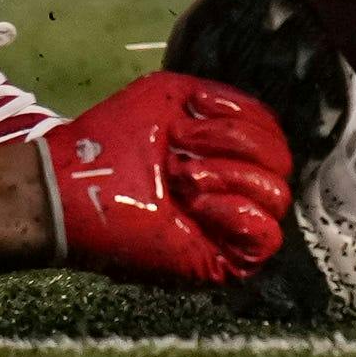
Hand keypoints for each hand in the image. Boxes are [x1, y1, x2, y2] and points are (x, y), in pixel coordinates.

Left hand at [42, 72, 292, 288]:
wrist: (74, 186)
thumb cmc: (112, 141)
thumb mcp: (173, 95)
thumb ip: (223, 98)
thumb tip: (264, 122)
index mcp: (225, 152)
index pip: (273, 133)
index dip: (241, 120)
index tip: (189, 123)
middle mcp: (234, 188)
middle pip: (281, 161)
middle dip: (233, 146)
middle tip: (181, 155)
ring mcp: (228, 227)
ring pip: (276, 195)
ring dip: (230, 177)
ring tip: (183, 180)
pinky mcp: (219, 261)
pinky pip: (267, 239)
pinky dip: (239, 213)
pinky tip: (200, 205)